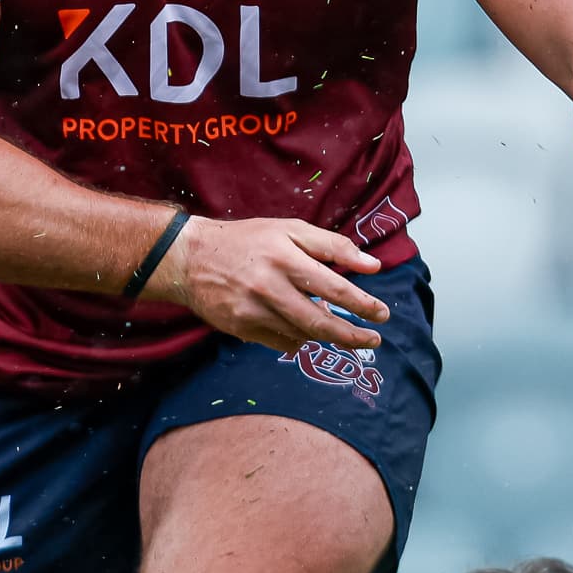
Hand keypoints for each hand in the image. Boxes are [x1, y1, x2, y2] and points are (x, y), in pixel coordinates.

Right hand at [153, 215, 389, 353]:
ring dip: (325, 336)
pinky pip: (281, 342)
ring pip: (302, 335)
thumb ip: (332, 246)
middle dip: (352, 335)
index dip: (362, 304)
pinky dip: (298, 339)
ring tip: (341, 331)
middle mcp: (269, 286)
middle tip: (373, 339)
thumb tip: (372, 266)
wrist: (190, 258)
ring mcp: (253, 311)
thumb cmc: (247, 240)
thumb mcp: (289, 229)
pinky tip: (303, 329)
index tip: (382, 314)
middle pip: (320, 322)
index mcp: (285, 257)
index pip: (334, 286)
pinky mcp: (241, 328)